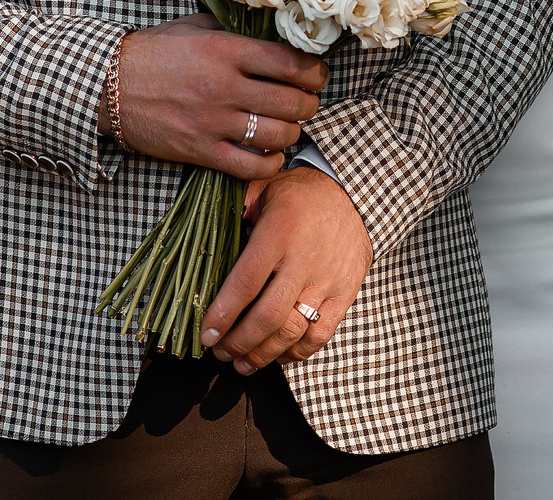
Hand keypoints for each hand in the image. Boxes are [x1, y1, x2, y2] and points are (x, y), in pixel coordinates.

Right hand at [108, 14, 325, 178]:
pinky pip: (249, 166)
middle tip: (308, 102)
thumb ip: (233, 30)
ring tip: (290, 127)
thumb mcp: (195, 27)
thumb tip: (268, 32)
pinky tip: (272, 156)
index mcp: (227, 51)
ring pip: (277, 135)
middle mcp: (225, 87)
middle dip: (309, 104)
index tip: (318, 75)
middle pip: (291, 102)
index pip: (289, 63)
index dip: (314, 72)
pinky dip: (270, 164)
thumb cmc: (153, 52)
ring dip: (293, 133)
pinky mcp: (200, 151)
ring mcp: (213, 122)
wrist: (108, 84)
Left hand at [201, 166, 372, 371]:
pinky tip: (277, 356)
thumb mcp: (263, 190)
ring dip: (263, 355)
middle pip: (268, 316)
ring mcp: (328, 280)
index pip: (246, 283)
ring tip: (242, 363)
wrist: (354, 197)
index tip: (206, 336)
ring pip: (293, 332)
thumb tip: (199, 238)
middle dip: (239, 342)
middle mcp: (304, 259)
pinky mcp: (345, 293)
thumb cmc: (298, 196)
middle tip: (219, 352)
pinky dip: (296, 353)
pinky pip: (321, 335)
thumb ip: (233, 211)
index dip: (223, 315)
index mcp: (279, 233)